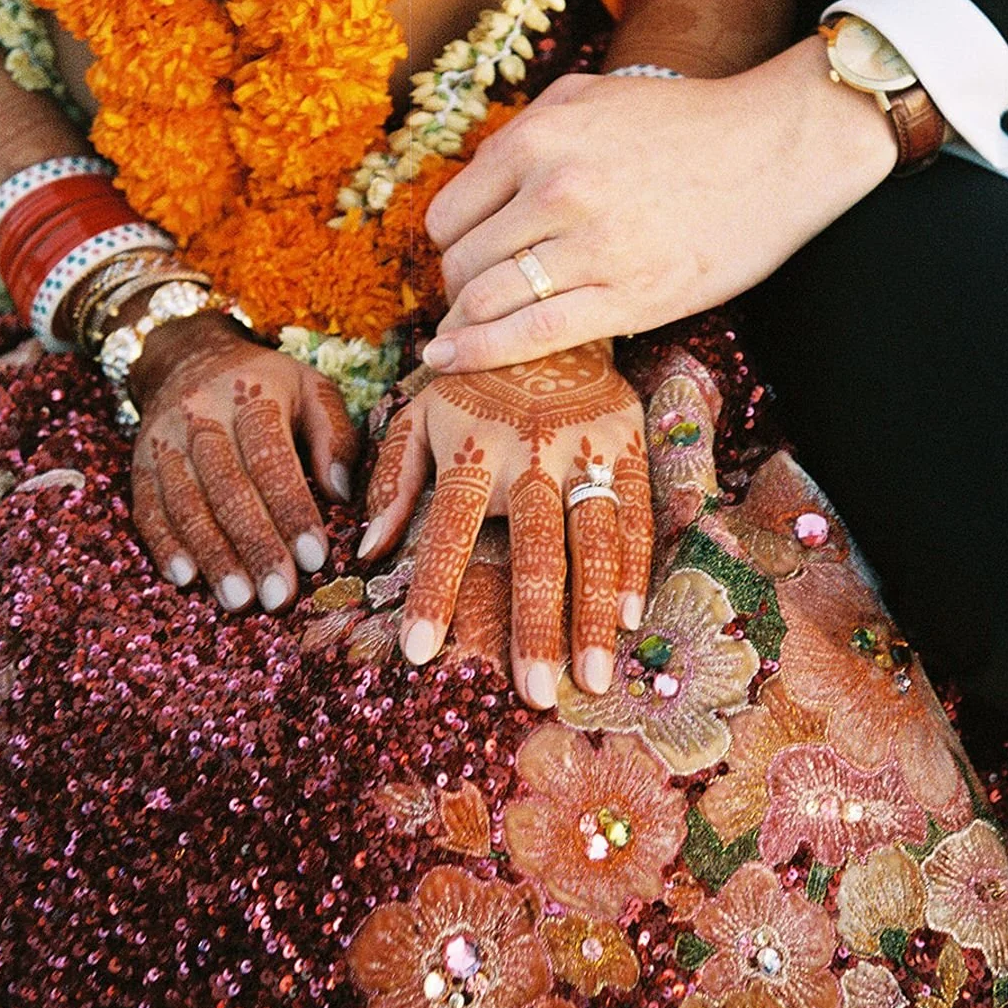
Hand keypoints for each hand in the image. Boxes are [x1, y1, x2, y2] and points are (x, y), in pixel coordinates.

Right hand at [129, 310, 358, 613]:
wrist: (188, 356)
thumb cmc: (267, 384)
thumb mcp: (312, 390)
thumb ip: (335, 437)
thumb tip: (342, 494)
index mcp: (251, 395)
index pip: (271, 459)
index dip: (292, 511)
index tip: (314, 558)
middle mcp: (201, 415)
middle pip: (228, 488)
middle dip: (255, 547)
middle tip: (281, 597)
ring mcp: (164, 441)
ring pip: (187, 504)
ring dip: (213, 557)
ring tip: (239, 601)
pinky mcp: (139, 464)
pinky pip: (148, 509)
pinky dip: (165, 546)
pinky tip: (187, 579)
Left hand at [356, 342, 652, 707]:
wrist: (544, 313)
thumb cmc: (473, 381)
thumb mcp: (419, 414)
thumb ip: (394, 480)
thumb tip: (369, 551)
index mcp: (473, 449)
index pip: (447, 531)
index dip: (433, 593)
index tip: (418, 654)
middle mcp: (531, 452)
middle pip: (535, 549)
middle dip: (537, 626)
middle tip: (538, 693)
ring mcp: (586, 449)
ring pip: (594, 540)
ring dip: (594, 612)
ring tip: (594, 676)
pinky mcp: (628, 444)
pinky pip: (637, 514)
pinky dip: (635, 568)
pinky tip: (630, 621)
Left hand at [421, 38, 899, 371]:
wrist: (776, 148)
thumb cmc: (684, 121)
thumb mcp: (589, 96)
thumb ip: (524, 131)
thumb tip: (473, 184)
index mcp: (538, 140)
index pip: (449, 215)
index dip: (449, 244)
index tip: (464, 257)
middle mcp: (555, 192)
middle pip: (462, 264)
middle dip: (457, 290)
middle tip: (471, 301)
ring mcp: (592, 248)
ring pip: (488, 303)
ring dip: (465, 327)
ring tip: (457, 340)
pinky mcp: (630, 296)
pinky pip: (533, 335)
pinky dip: (481, 354)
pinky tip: (450, 362)